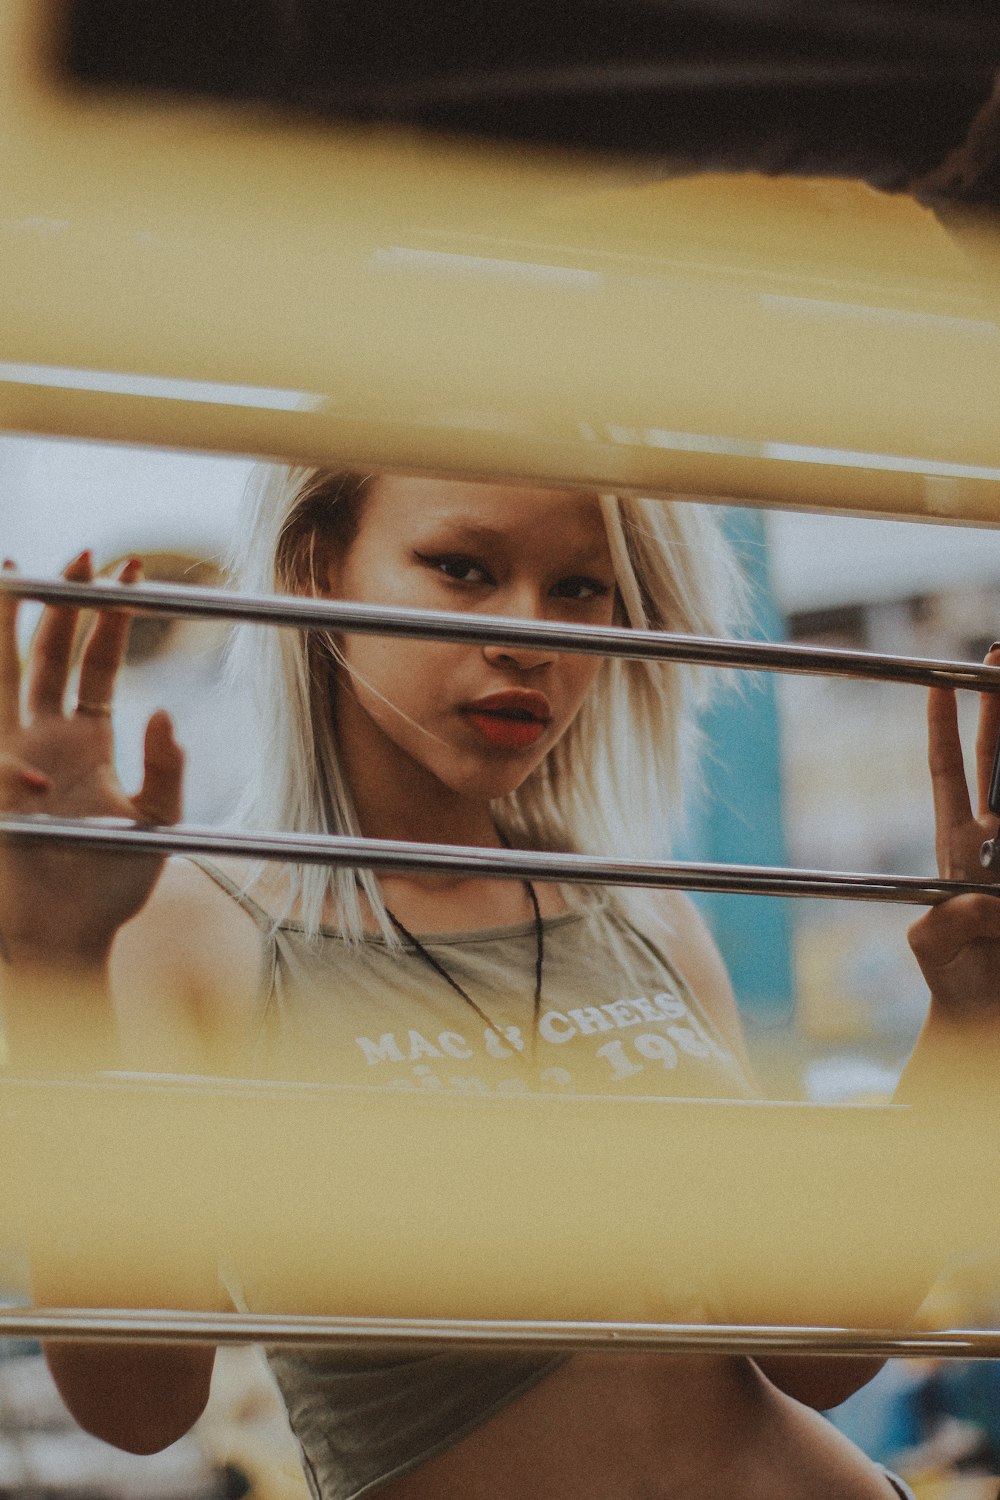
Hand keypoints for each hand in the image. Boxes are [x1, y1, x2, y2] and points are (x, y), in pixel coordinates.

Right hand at [0, 550, 183, 967]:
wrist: (62, 940)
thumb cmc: (109, 889)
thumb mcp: (156, 825)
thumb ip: (166, 773)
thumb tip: (166, 713)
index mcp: (84, 739)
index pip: (96, 661)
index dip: (111, 616)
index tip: (133, 570)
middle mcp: (40, 736)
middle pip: (48, 651)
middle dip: (62, 600)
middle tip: (83, 552)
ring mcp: (7, 752)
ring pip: (2, 671)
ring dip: (5, 622)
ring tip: (13, 570)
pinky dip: (7, 748)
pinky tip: (28, 753)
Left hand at [908, 647, 999, 1022]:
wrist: (985, 1020)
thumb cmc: (955, 985)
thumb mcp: (935, 952)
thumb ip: (947, 928)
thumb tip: (978, 903)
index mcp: (956, 846)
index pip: (947, 772)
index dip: (942, 727)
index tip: (937, 681)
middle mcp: (995, 840)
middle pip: (998, 759)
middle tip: (997, 657)